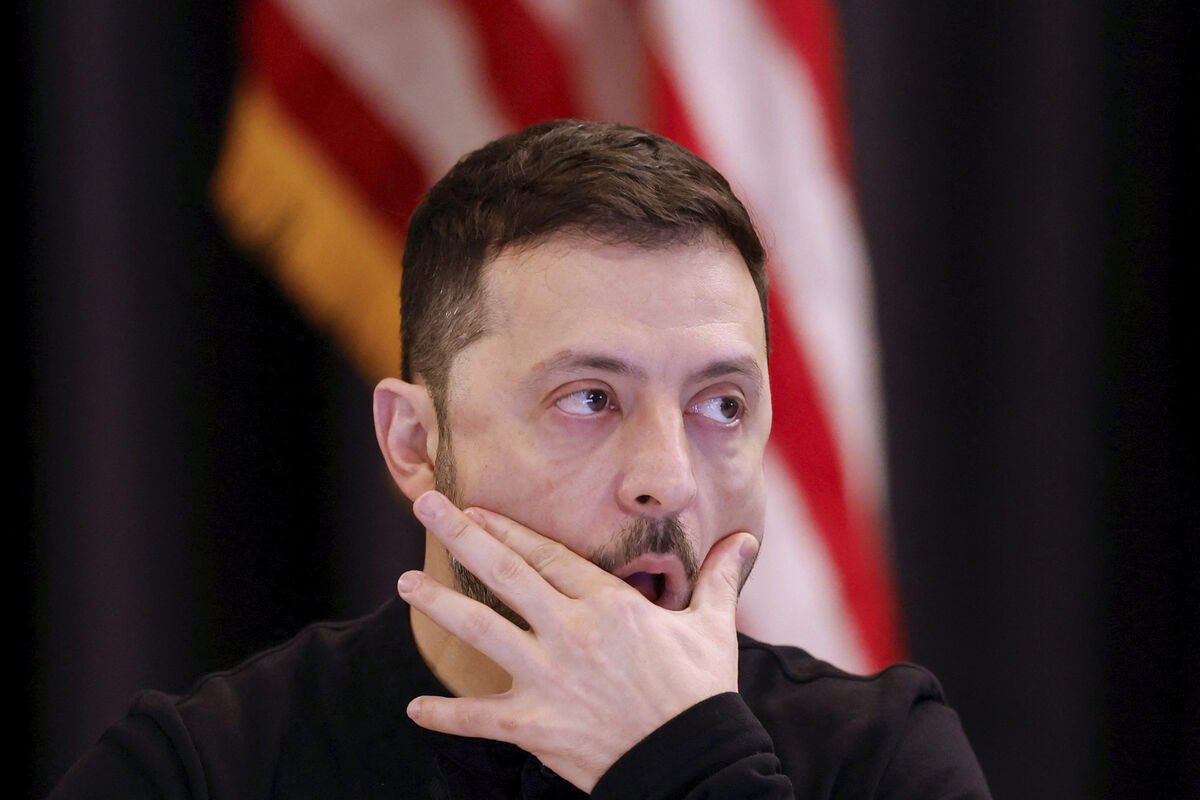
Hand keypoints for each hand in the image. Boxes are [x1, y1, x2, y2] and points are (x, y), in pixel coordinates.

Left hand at [397, 490, 758, 792]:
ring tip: (405, 584)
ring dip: (439, 604)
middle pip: (505, 574)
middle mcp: (569, 632)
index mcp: (607, 605)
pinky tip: (414, 708)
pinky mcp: (535, 725)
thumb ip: (718, 579)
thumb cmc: (701, 692)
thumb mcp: (712, 628)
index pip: (547, 554)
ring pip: (481, 631)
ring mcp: (548, 678)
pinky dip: (445, 715)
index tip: (476, 507)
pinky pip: (480, 718)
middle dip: (462, 537)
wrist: (693, 763)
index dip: (509, 528)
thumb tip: (746, 541)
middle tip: (426, 507)